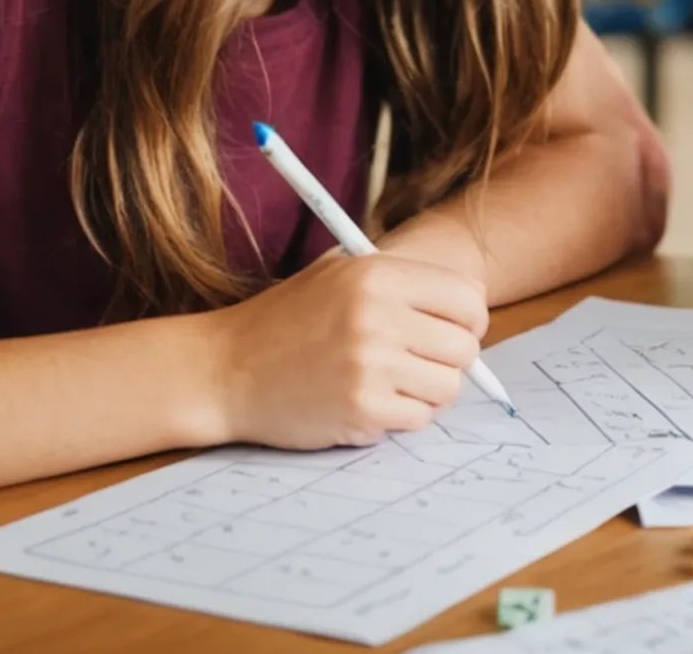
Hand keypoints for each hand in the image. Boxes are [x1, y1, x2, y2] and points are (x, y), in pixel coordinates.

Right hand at [206, 249, 489, 448]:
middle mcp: (378, 317)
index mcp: (377, 275)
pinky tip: (371, 404)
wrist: (223, 370)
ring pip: (447, 387)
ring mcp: (370, 365)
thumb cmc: (284, 321)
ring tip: (393, 384)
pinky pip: (418, 419)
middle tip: (421, 363)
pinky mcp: (360, 409)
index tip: (453, 330)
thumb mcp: (337, 274)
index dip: (468, 319)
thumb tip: (469, 306)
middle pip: (465, 347)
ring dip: (427, 392)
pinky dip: (402, 417)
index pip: (468, 298)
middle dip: (450, 360)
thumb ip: (400, 280)